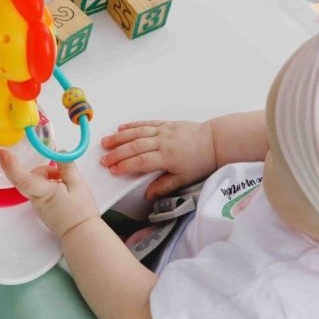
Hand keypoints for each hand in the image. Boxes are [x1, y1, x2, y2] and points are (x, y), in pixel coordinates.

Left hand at [0, 150, 98, 238]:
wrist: (81, 233)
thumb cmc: (80, 211)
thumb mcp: (78, 184)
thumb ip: (67, 167)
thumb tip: (60, 152)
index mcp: (43, 192)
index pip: (23, 178)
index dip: (11, 165)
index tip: (2, 154)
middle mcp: (35, 199)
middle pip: (22, 178)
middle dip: (15, 166)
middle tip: (8, 154)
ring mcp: (37, 204)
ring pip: (33, 182)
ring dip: (44, 174)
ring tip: (62, 177)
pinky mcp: (41, 207)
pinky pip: (38, 189)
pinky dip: (46, 182)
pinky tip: (60, 184)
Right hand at [100, 120, 216, 199]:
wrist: (214, 141)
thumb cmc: (200, 162)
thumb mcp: (184, 179)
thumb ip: (164, 186)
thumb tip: (147, 195)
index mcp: (167, 157)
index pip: (141, 161)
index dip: (125, 166)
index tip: (112, 170)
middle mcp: (163, 142)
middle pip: (135, 147)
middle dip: (117, 153)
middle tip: (103, 159)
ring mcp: (163, 131)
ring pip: (137, 133)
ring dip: (120, 138)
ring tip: (105, 142)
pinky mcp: (166, 124)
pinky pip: (146, 124)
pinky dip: (132, 125)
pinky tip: (121, 128)